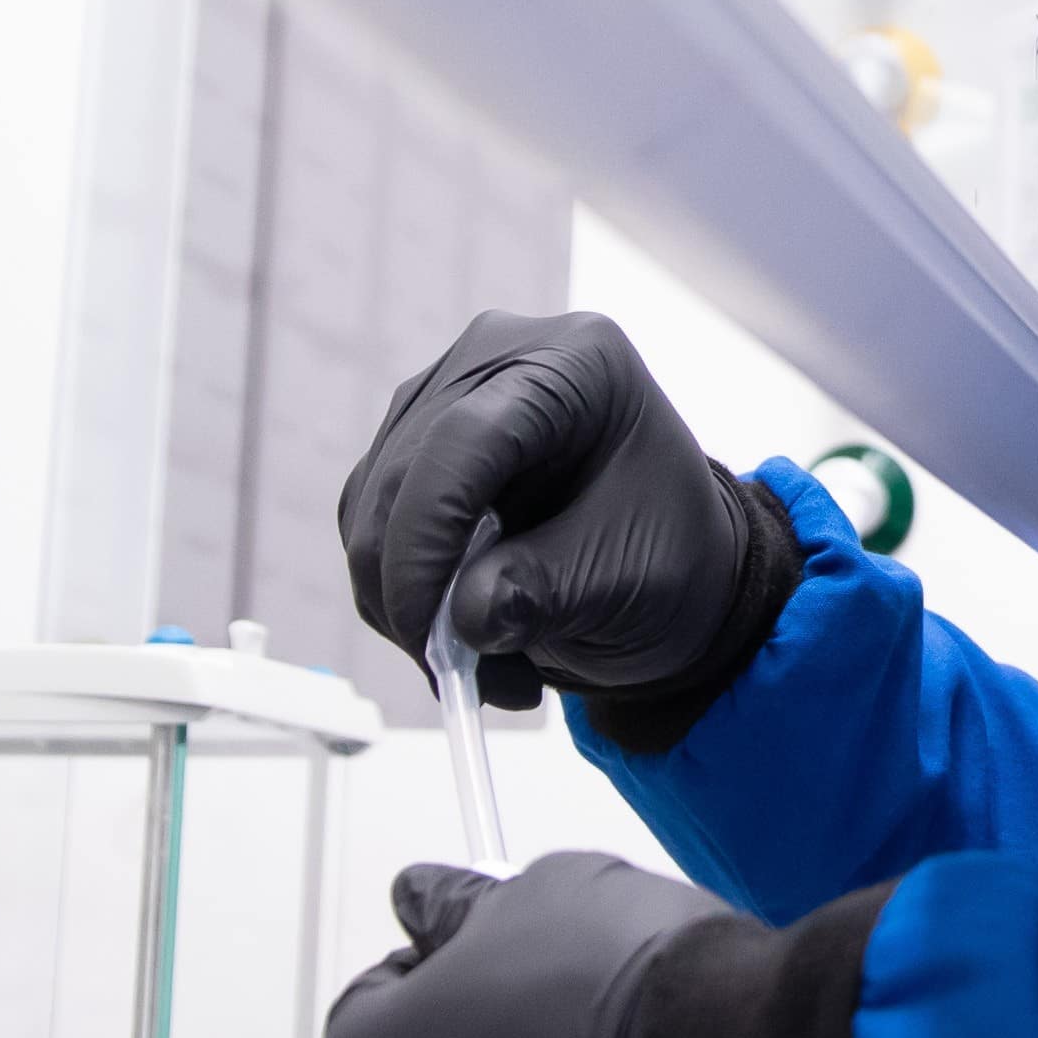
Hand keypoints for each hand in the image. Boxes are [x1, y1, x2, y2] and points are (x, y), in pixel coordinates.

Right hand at [336, 310, 802, 712]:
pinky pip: (368, 525)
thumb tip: (467, 617)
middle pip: (405, 474)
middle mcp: (498, 360)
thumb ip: (547, 591)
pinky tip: (462, 635)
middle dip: (413, 590)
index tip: (424, 625)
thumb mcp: (630, 580)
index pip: (466, 438)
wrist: (669, 559)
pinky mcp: (411, 446)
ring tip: (489, 667)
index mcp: (575, 365)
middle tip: (459, 677)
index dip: (429, 536)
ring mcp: (445, 397)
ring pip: (372, 507)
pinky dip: (400, 594)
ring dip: (406, 605)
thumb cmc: (669, 550)